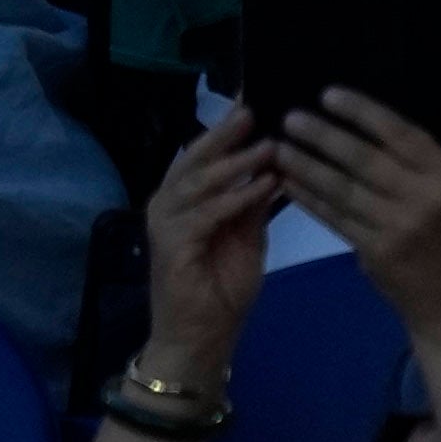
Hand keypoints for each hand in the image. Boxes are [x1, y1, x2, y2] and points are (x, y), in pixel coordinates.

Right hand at [134, 106, 286, 381]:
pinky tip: (262, 184)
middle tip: (256, 108)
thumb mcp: (247, 237)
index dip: (228, 129)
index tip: (257, 101)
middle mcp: (168, 202)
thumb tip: (276, 162)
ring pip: (200, 181)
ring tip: (270, 144)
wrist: (200, 340)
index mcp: (184, 197)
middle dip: (226, 133)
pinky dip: (235, 197)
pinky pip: (205, 213)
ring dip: (237, 162)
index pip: (205, 154)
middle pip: (195, 157)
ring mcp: (165, 222)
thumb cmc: (221, 290)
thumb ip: (252, 202)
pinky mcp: (170, 244)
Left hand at [274, 85, 440, 323]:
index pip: (400, 133)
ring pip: (343, 188)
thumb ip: (417, 168)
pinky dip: (311, 200)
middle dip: (323, 135)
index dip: (363, 111)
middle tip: (290, 117)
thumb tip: (363, 130)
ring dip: (307, 166)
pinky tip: (291, 185)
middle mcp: (424, 197)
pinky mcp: (378, 253)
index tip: (329, 94)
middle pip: (364, 158)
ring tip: (280, 148)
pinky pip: (336, 219)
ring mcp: (400, 227)